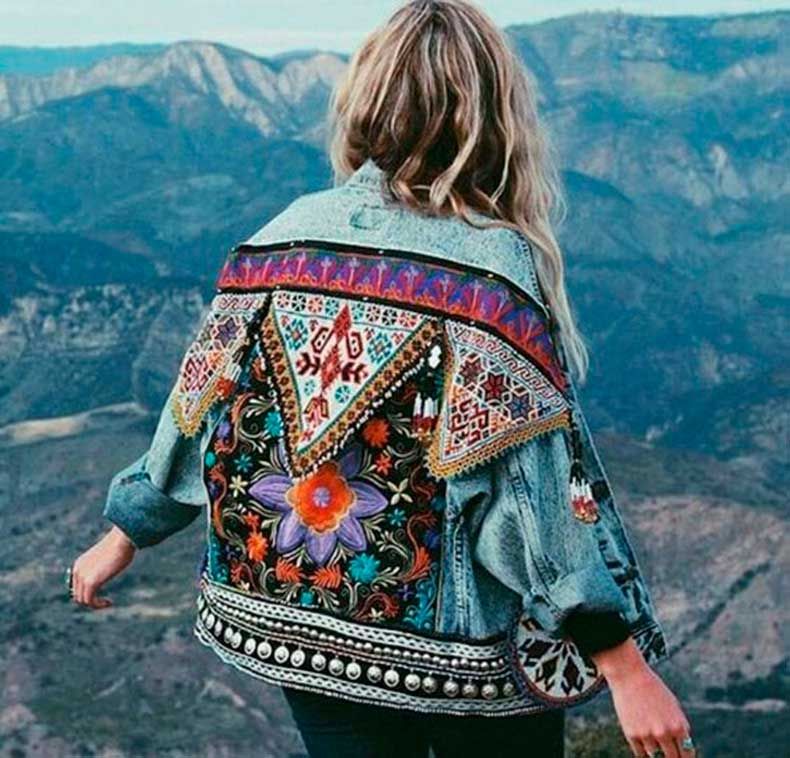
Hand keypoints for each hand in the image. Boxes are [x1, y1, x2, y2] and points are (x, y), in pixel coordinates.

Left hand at [69, 526, 136, 609]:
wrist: (122, 540)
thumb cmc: (120, 546)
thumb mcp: (107, 557)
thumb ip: (103, 566)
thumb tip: (107, 571)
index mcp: (79, 564)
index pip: (76, 586)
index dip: (86, 594)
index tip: (100, 595)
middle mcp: (77, 571)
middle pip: (77, 595)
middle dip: (90, 600)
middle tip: (105, 601)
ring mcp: (83, 577)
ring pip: (83, 600)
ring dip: (95, 604)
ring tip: (108, 603)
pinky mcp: (91, 582)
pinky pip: (90, 600)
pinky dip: (98, 605)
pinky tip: (109, 602)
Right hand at [591, 637, 694, 757]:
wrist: (629, 675)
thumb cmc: (653, 690)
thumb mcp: (673, 708)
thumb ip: (679, 729)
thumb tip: (681, 751)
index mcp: (679, 726)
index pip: (687, 754)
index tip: (680, 757)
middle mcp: (664, 733)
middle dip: (671, 756)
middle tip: (668, 753)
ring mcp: (647, 735)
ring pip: (655, 756)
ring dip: (655, 751)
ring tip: (651, 737)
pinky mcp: (631, 734)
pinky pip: (641, 754)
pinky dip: (643, 751)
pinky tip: (643, 741)